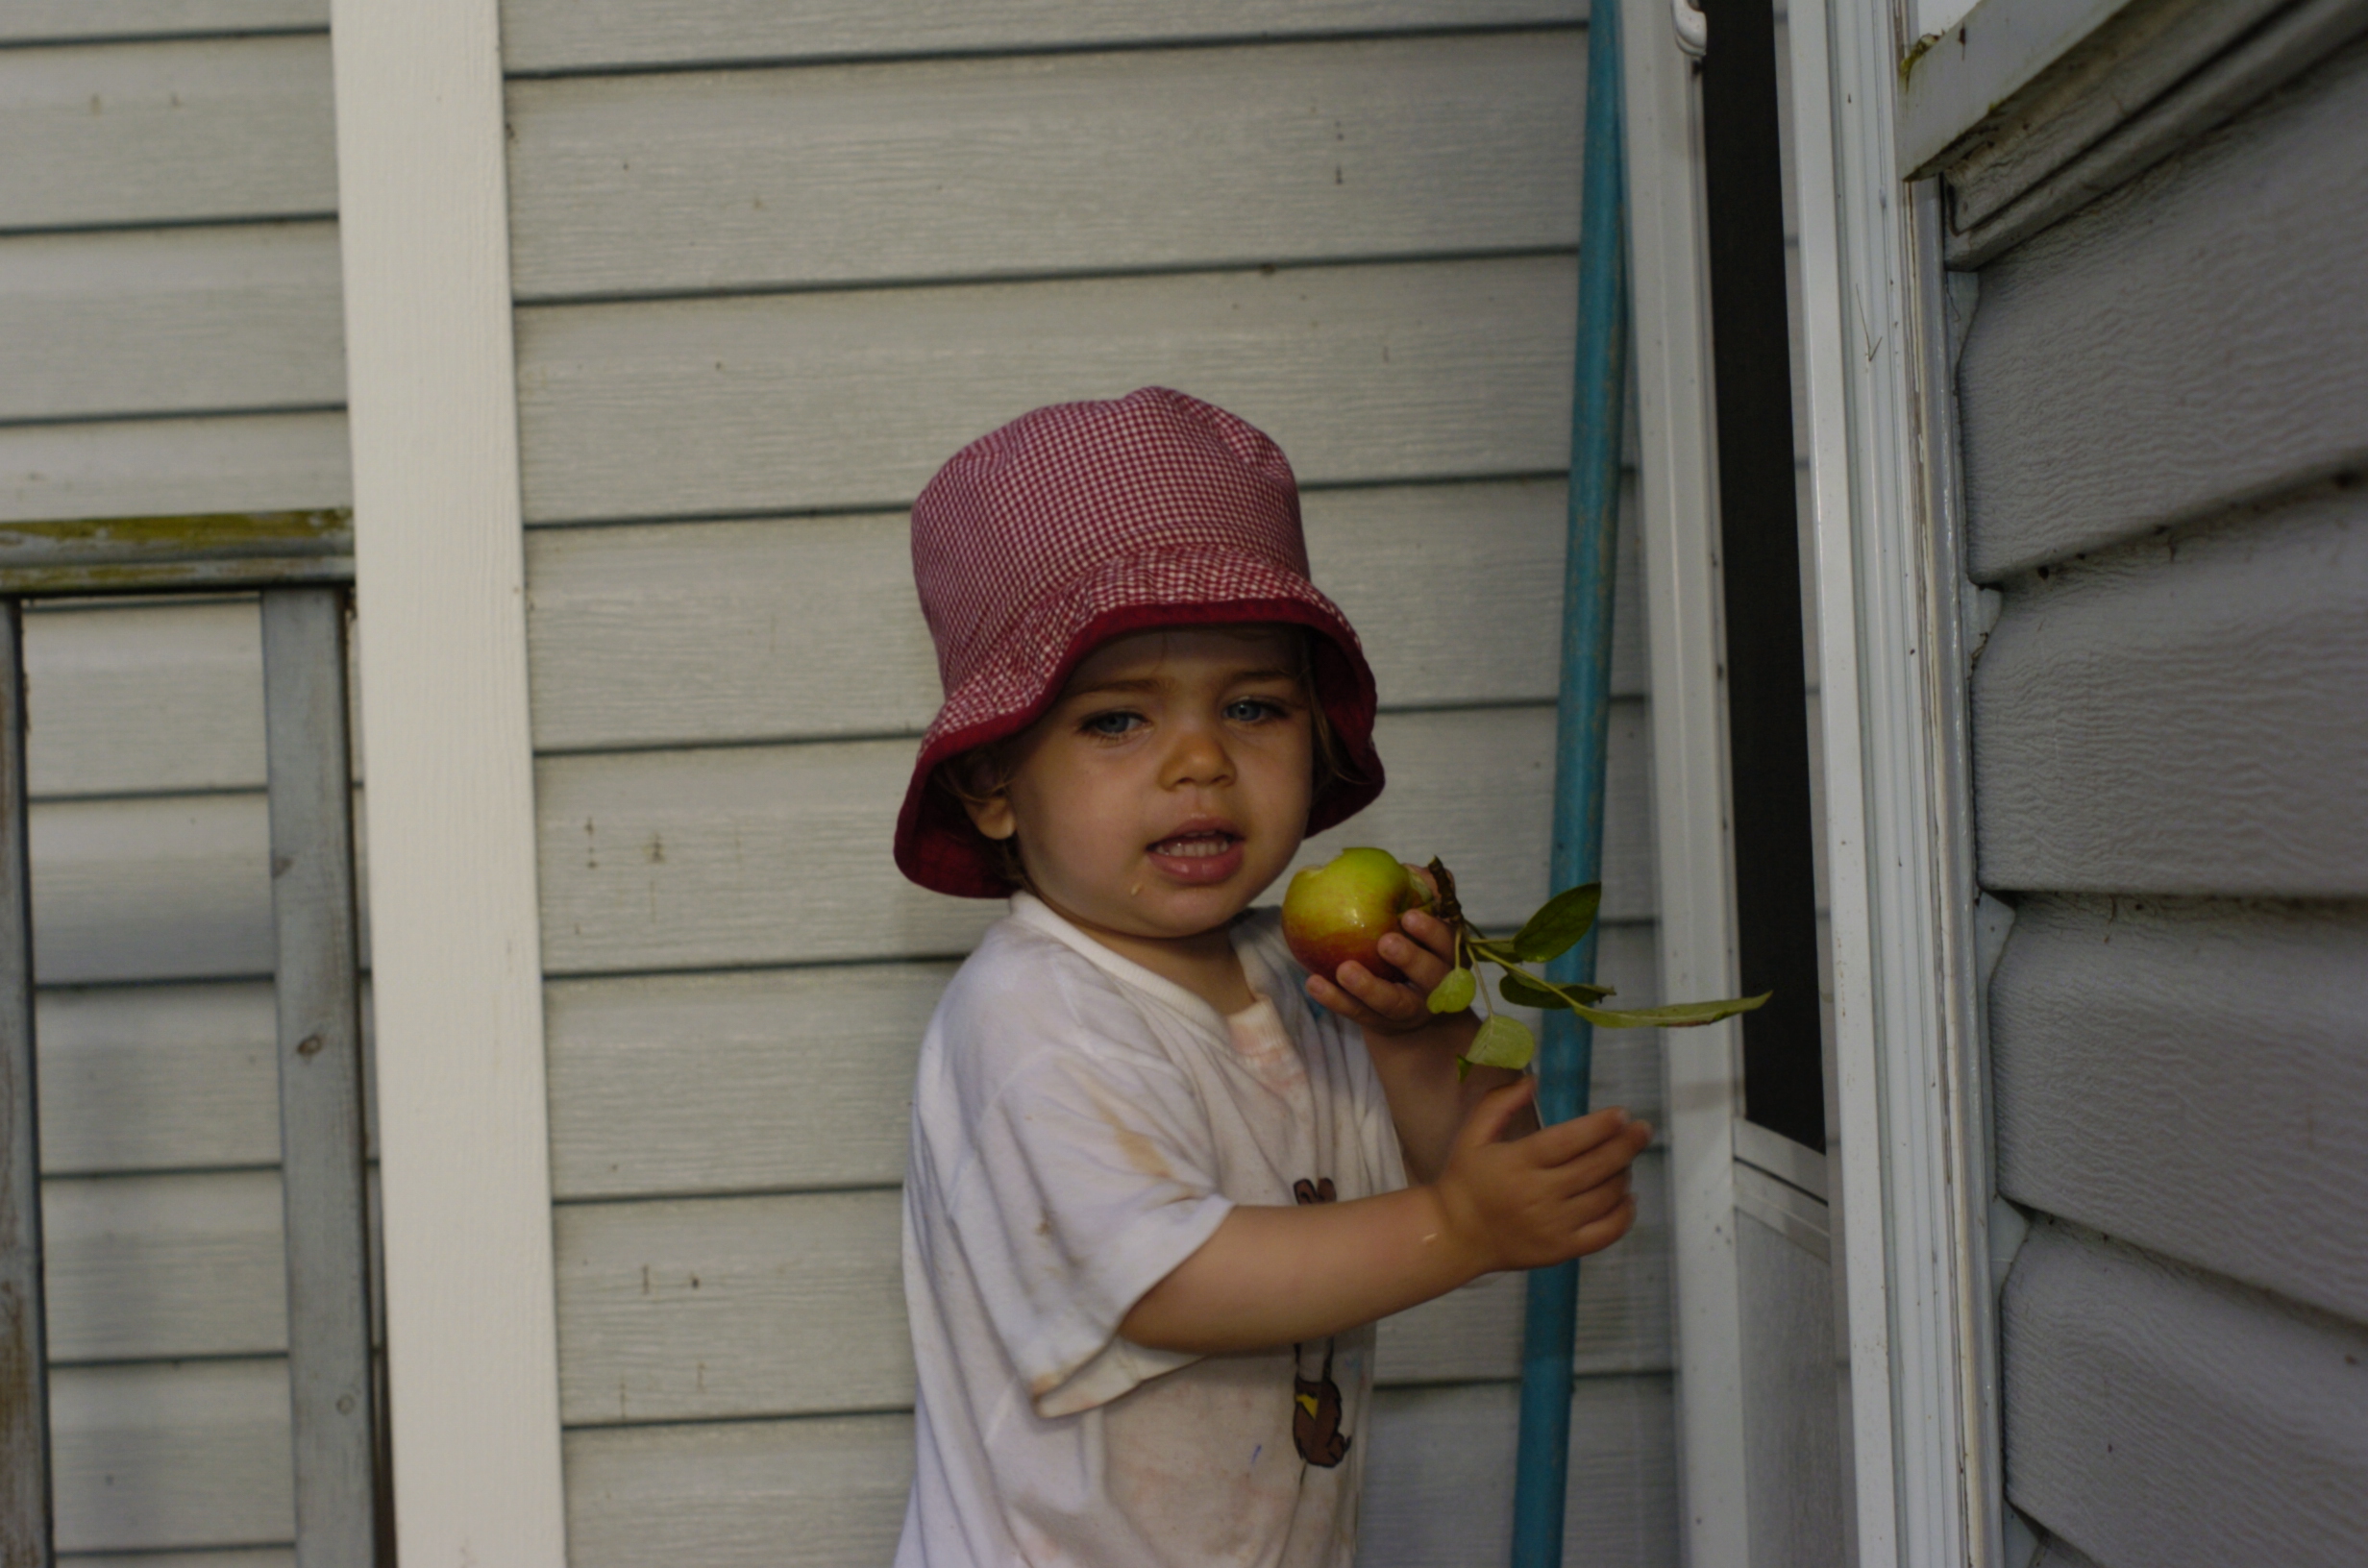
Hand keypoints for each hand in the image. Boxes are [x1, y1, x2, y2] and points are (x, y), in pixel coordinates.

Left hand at [1304, 866, 1463, 1036]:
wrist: (1412, 1009)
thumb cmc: (1417, 948)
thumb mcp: (1425, 927)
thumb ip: (1423, 896)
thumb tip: (1409, 869)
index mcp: (1448, 955)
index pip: (1447, 942)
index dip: (1432, 931)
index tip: (1409, 915)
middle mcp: (1435, 985)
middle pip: (1430, 974)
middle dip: (1410, 958)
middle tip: (1385, 942)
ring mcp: (1408, 1009)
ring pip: (1392, 1002)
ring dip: (1368, 987)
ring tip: (1344, 970)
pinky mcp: (1379, 1023)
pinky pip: (1356, 1012)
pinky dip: (1334, 999)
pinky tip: (1313, 983)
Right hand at [1430, 1081, 1650, 1273]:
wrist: (1456, 1237)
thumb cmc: (1465, 1182)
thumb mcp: (1472, 1136)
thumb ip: (1499, 1103)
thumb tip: (1533, 1080)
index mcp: (1518, 1163)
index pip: (1569, 1141)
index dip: (1600, 1126)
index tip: (1622, 1114)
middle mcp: (1539, 1195)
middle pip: (1595, 1167)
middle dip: (1626, 1145)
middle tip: (1643, 1129)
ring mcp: (1554, 1226)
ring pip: (1605, 1196)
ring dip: (1623, 1174)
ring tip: (1626, 1160)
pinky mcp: (1563, 1250)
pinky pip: (1606, 1232)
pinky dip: (1625, 1213)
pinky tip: (1628, 1196)